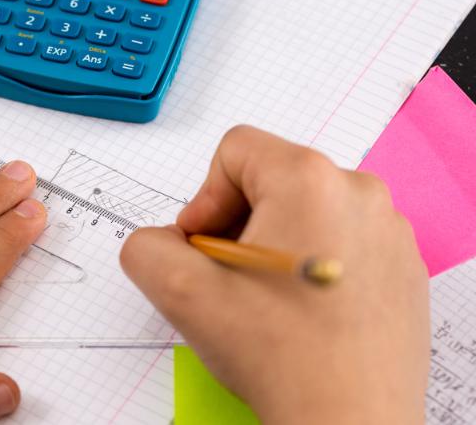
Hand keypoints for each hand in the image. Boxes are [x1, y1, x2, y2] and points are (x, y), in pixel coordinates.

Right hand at [121, 126, 428, 424]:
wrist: (349, 424)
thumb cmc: (281, 358)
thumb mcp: (179, 292)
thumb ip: (146, 246)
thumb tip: (161, 241)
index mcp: (310, 180)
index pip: (235, 151)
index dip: (204, 199)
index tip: (207, 250)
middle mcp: (359, 193)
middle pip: (271, 181)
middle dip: (237, 225)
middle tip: (232, 280)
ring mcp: (388, 230)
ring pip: (306, 212)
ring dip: (273, 246)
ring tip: (268, 301)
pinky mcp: (402, 265)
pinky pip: (340, 241)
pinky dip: (311, 265)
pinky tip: (302, 313)